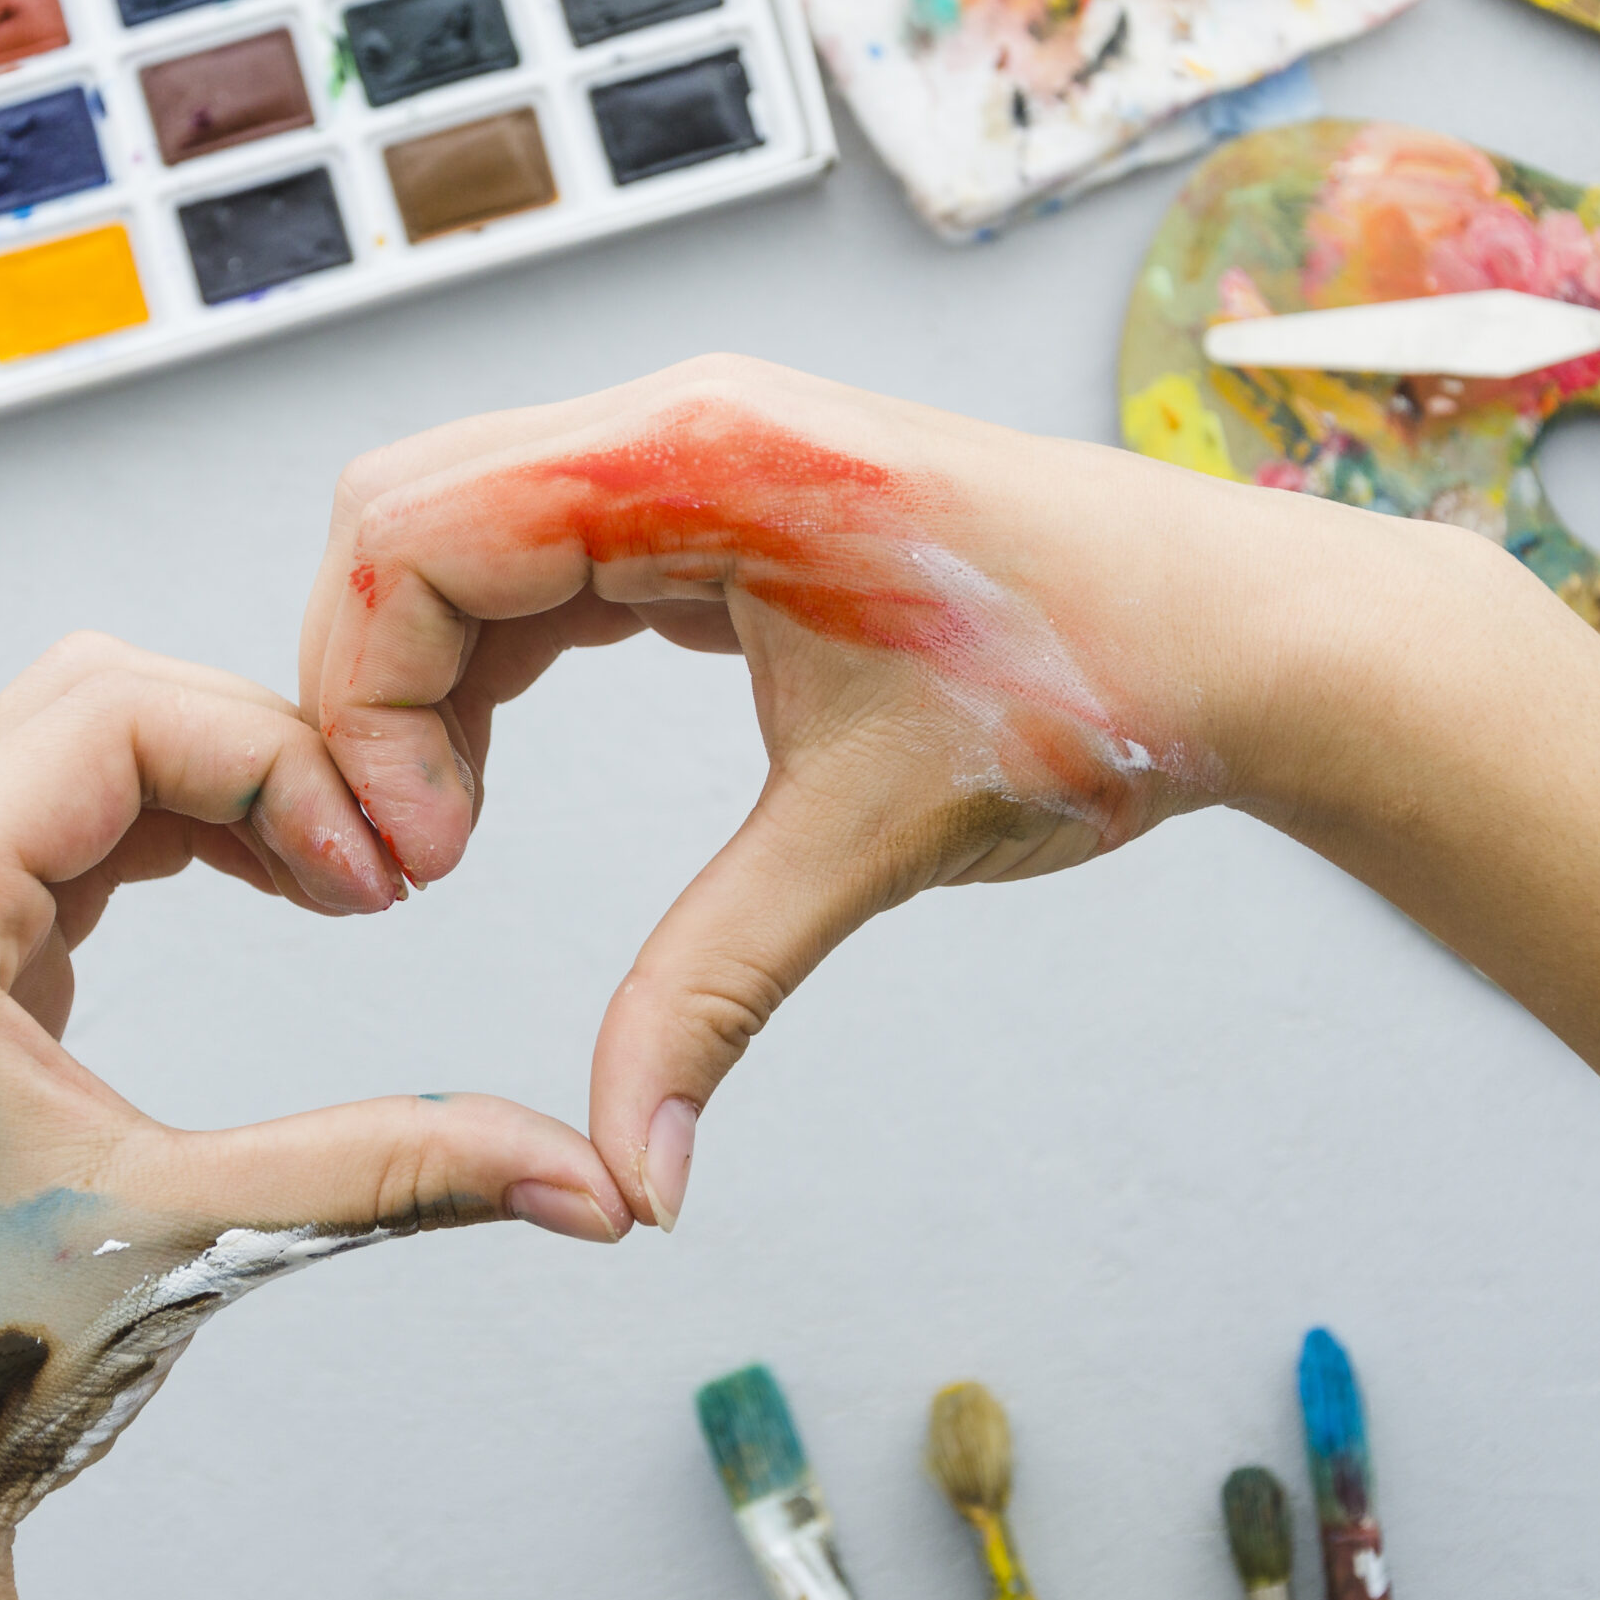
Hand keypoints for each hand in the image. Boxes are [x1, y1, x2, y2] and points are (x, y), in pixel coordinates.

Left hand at [0, 636, 633, 1599]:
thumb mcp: (196, 1236)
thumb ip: (395, 1173)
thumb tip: (585, 1179)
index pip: (109, 717)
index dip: (272, 761)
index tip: (367, 878)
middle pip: (90, 698)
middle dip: (254, 746)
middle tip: (366, 858)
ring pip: (73, 745)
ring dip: (220, 782)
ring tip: (331, 875)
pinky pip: (62, 822)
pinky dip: (178, 830)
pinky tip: (262, 887)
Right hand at [300, 354, 1376, 1229]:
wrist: (1232, 638)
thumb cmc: (1085, 693)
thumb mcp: (869, 846)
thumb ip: (714, 997)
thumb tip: (631, 1180)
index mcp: (697, 455)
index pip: (408, 536)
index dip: (369, 707)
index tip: (422, 864)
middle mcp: (673, 419)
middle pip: (397, 516)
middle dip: (366, 689)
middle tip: (413, 856)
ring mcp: (688, 448)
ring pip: (451, 531)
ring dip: (418, 680)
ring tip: (447, 833)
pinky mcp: (708, 499)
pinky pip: (531, 558)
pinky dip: (484, 663)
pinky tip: (491, 771)